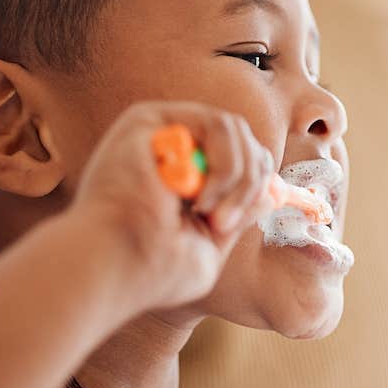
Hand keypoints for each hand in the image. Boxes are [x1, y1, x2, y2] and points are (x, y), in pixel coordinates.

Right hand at [69, 101, 274, 312]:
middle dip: (249, 181)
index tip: (235, 222)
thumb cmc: (153, 269)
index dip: (255, 182)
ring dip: (237, 176)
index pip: (242, 156)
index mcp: (184, 173)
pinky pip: (216, 122)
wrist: (114, 266)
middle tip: (224, 222)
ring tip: (211, 212)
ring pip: (233, 128)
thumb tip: (273, 192)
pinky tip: (198, 196)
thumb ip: (239, 214)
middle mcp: (172, 146)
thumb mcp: (210, 243)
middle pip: (243, 138)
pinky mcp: (149, 118)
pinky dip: (223, 163)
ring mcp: (161, 129)